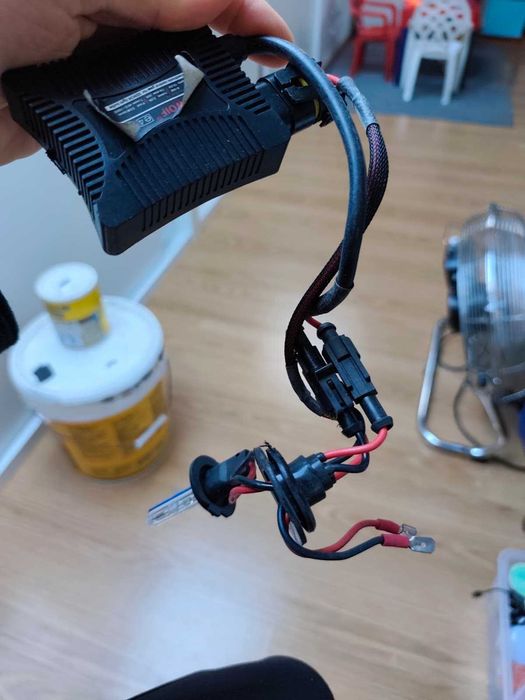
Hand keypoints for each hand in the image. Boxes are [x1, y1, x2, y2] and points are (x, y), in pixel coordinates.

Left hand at [0, 0, 290, 164]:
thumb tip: (215, 2)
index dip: (239, 12)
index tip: (275, 40)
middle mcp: (106, 24)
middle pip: (188, 38)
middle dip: (230, 55)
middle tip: (266, 80)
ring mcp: (98, 76)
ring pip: (168, 87)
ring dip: (202, 98)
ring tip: (238, 110)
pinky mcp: (87, 124)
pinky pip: (137, 131)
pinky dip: (161, 135)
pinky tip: (183, 136)